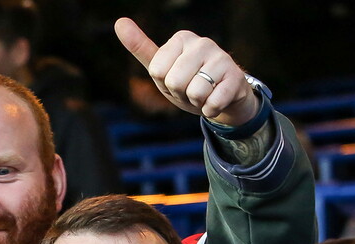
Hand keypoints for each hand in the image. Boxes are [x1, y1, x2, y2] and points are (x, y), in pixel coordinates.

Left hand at [115, 17, 258, 126]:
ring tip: (205, 94)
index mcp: (182, 38)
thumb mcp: (162, 69)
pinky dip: (211, 109)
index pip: (157, 71)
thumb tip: (119, 22)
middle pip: (174, 82)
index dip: (164, 84)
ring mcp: (221, 57)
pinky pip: (213, 103)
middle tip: (190, 89)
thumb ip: (140, 48)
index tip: (175, 80)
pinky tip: (216, 101)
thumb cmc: (188, 82)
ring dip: (197, 102)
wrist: (222, 97)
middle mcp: (202, 42)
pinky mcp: (235, 76)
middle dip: (180, 94)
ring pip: (195, 92)